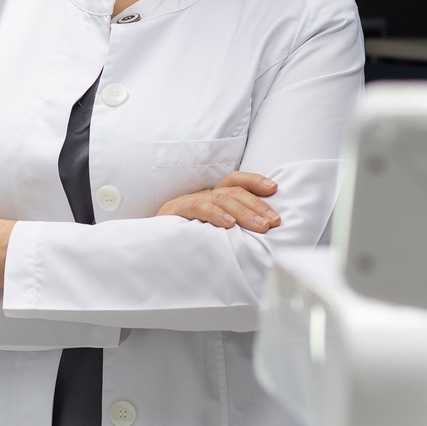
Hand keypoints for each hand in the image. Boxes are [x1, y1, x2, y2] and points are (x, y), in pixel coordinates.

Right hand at [156, 171, 281, 231]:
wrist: (152, 244)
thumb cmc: (187, 239)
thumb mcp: (214, 232)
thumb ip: (234, 230)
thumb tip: (263, 233)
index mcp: (214, 197)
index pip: (235, 181)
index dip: (254, 181)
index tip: (274, 188)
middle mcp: (204, 195)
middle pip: (233, 191)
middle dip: (257, 205)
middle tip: (273, 221)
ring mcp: (190, 201)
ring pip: (220, 198)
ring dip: (244, 212)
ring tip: (260, 226)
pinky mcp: (176, 210)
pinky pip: (198, 207)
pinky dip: (216, 214)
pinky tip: (229, 224)